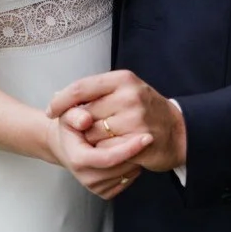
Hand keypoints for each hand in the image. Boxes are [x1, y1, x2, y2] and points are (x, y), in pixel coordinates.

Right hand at [46, 112, 148, 198]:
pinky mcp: (105, 193)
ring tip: (135, 144)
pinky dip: (133, 169)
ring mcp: (95, 188)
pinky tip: (129, 156)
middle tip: (146, 137)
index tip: (147, 137)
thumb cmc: (72, 127)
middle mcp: (86, 178)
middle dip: (137, 154)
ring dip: (136, 161)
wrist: (68, 146)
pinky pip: (127, 181)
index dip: (129, 149)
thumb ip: (75, 115)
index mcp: (78, 160)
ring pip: (127, 176)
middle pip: (121, 168)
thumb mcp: (68, 115)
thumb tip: (85, 120)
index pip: (108, 158)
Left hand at [49, 69, 186, 173]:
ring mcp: (136, 119)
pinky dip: (104, 151)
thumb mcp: (124, 91)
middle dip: (81, 126)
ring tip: (105, 138)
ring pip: (94, 134)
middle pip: (85, 114)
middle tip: (87, 130)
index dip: (61, 101)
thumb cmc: (146, 110)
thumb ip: (94, 93)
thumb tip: (56, 97)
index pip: (81, 88)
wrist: (180, 131)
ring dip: (92, 140)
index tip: (50, 112)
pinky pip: (107, 150)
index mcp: (123, 79)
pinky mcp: (140, 141)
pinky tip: (112, 149)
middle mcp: (130, 96)